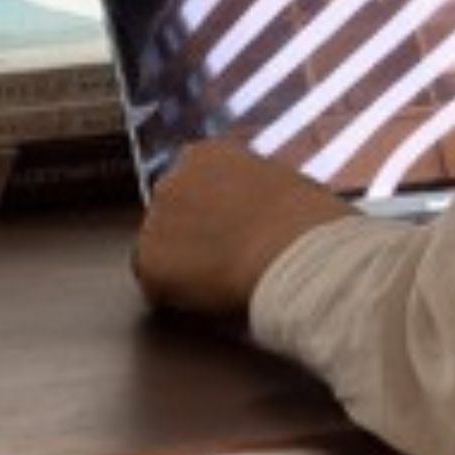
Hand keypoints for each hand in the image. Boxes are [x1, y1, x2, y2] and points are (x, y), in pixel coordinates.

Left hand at [132, 140, 352, 320]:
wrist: (295, 251)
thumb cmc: (306, 221)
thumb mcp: (279, 183)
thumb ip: (251, 190)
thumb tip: (255, 211)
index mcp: (205, 155)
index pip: (192, 185)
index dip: (210, 215)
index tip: (226, 233)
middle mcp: (171, 179)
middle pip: (171, 215)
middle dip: (190, 237)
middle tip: (222, 261)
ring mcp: (155, 220)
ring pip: (161, 250)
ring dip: (181, 267)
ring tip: (220, 284)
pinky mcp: (149, 262)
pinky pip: (155, 286)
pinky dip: (175, 297)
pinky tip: (207, 300)